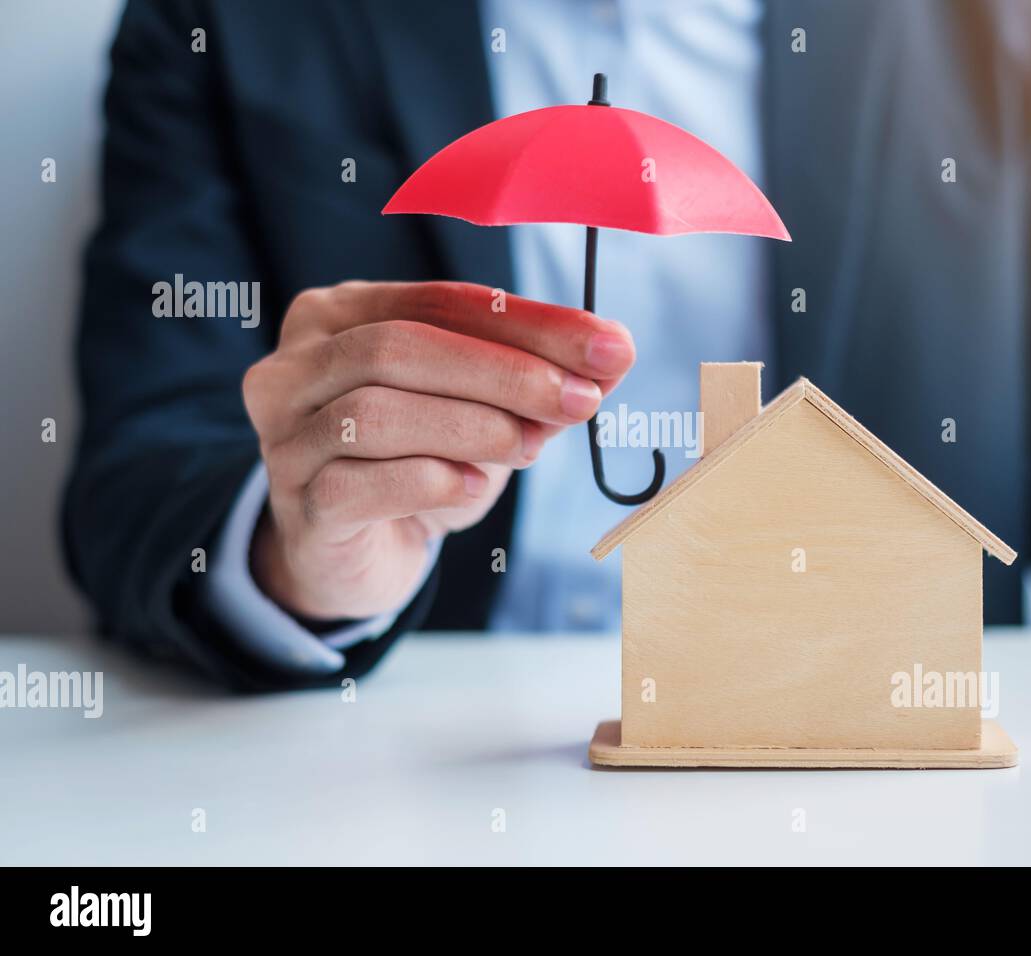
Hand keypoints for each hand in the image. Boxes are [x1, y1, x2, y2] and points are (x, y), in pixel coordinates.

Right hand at [241, 281, 634, 619]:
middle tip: (578, 401)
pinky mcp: (296, 503)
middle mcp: (295, 365)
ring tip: (529, 448)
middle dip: (504, 372)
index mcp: (341, 314)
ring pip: (376, 412)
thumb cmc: (420, 463)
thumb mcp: (486, 411)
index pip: (443, 302)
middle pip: (400, 347)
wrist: (360, 554)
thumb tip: (614, 352)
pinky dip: (430, 481)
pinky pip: (358, 482)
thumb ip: (541, 378)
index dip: (532, 322)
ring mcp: (284, 435)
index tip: (610, 347)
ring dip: (472, 427)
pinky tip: (473, 487)